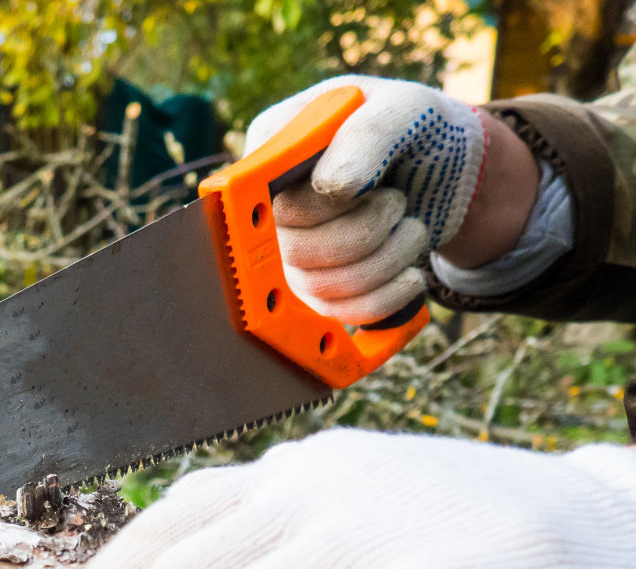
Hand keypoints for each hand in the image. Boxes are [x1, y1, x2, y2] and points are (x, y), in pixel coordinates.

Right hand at [245, 76, 488, 322]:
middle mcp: (272, 202)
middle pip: (293, 250)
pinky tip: (411, 274)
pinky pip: (339, 313)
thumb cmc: (422, 128)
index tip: (361, 192)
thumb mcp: (405, 110)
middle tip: (398, 202)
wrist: (452, 171)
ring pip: (320, 287)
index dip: (312, 208)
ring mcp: (291, 249)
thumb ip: (366, 136)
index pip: (262, 198)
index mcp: (275, 145)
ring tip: (413, 230)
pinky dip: (386, 298)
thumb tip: (329, 187)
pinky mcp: (317, 286)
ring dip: (385, 263)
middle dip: (365, 233)